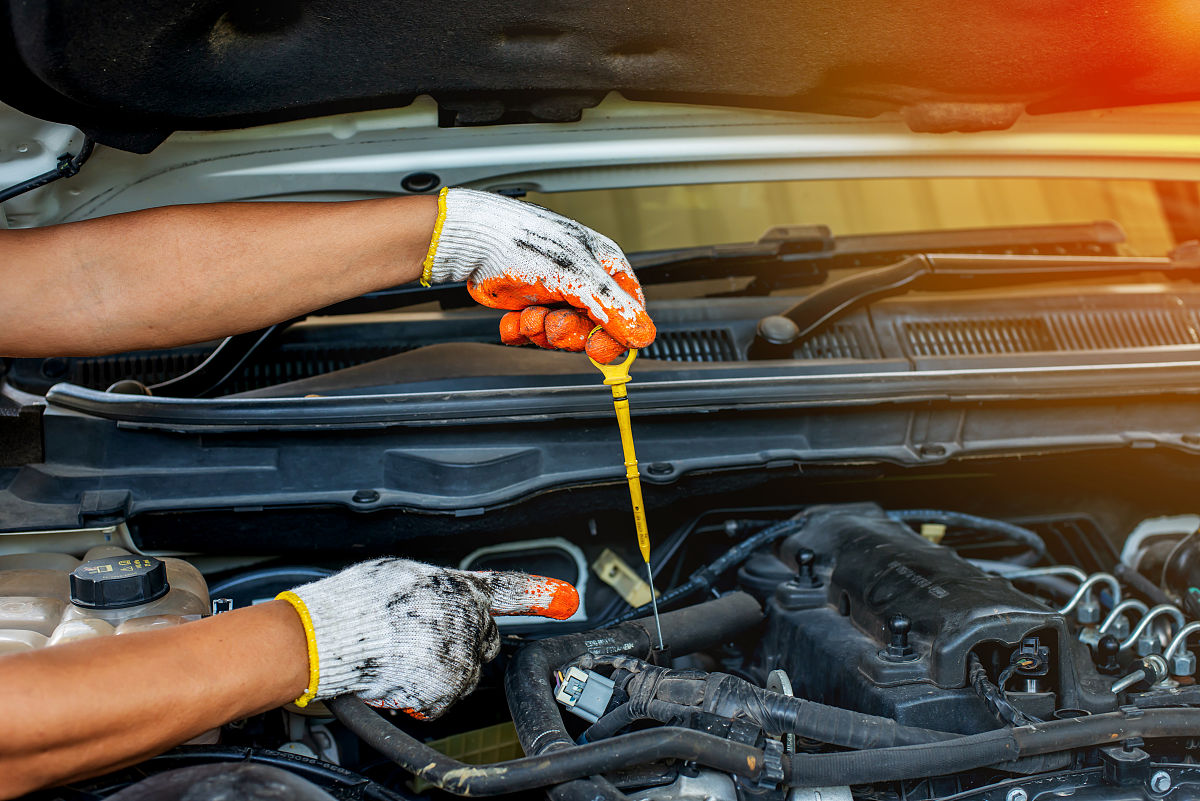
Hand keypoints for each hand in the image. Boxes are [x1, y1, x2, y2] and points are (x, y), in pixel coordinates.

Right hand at [278, 559, 577, 717]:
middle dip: (459, 645)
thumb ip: (439, 588)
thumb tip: (451, 598)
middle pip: (484, 639)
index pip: (510, 589)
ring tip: (400, 658)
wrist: (325, 636)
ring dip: (438, 674)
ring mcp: (457, 654)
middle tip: (417, 642)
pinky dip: (420, 699)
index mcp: (456, 586)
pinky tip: (398, 679)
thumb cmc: (355, 604)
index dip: (540, 594)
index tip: (566, 598)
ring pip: (464, 674)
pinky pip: (440, 702)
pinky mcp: (443, 688)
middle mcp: (465, 617)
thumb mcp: (404, 576)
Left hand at [424, 188, 654, 360]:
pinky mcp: (531, 308)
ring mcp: (556, 297)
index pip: (627, 314)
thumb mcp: (576, 276)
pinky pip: (535, 336)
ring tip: (530, 313)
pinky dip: (522, 331)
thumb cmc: (522, 242)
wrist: (474, 242)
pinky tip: (515, 317)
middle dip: (569, 333)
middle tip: (554, 322)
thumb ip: (612, 308)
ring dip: (543, 331)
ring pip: (562, 337)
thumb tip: (643, 333)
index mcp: (604, 269)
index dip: (614, 336)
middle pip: (593, 331)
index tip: (597, 348)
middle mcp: (583, 284)